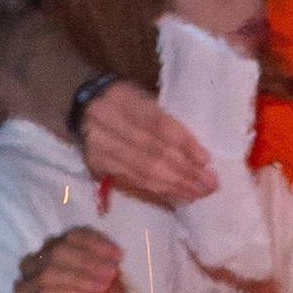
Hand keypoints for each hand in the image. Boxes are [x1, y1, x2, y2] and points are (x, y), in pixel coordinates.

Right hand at [14, 227, 123, 292]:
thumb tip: (114, 260)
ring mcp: (29, 286)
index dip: (95, 242)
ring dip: (79, 277)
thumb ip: (110, 277)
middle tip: (111, 274)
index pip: (72, 236)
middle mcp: (39, 266)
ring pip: (49, 269)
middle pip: (58, 249)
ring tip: (99, 289)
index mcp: (59, 257)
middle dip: (88, 260)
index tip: (118, 255)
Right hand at [81, 79, 217, 203]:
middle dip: (184, 171)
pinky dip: (158, 191)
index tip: (206, 159)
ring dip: (175, 185)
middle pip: (151, 152)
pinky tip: (178, 196)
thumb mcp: (142, 97)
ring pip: (142, 171)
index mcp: (122, 98)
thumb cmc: (124, 102)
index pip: (157, 124)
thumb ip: (165, 120)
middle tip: (210, 184)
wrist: (82, 107)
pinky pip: (133, 182)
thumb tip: (197, 156)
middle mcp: (107, 122)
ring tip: (199, 192)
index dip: (183, 143)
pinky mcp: (98, 165)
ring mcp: (99, 146)